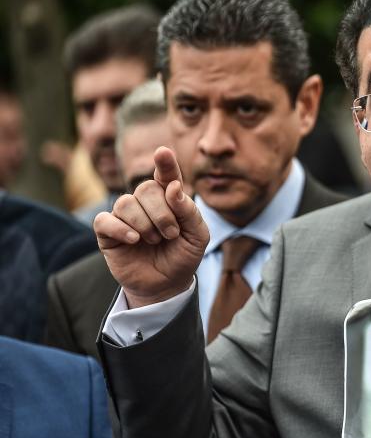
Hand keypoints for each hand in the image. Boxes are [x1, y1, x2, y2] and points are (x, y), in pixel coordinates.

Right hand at [94, 147, 208, 307]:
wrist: (167, 285)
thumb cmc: (183, 256)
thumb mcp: (197, 236)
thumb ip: (189, 211)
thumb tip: (173, 187)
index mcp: (169, 198)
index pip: (165, 175)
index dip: (164, 163)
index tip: (163, 152)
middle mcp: (145, 202)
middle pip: (145, 189)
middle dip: (162, 214)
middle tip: (171, 235)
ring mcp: (124, 215)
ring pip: (126, 203)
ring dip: (144, 224)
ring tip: (154, 241)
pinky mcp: (107, 232)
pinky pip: (105, 220)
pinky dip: (121, 229)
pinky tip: (134, 240)